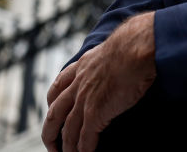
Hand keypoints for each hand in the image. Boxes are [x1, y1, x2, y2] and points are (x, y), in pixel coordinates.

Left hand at [43, 13, 156, 151]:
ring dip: (66, 147)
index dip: (52, 102)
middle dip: (50, 133)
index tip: (51, 110)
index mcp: (82, 67)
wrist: (135, 48)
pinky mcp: (95, 113)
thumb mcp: (113, 47)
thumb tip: (123, 58)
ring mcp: (85, 100)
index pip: (58, 86)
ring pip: (67, 130)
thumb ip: (110, 58)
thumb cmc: (133, 44)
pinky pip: (85, 137)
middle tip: (52, 144)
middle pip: (54, 114)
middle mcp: (78, 84)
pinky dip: (83, 149)